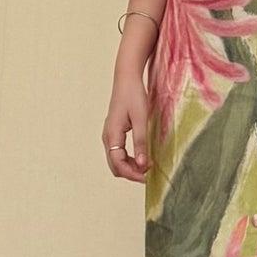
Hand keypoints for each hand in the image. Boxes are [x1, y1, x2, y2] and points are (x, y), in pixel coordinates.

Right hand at [101, 67, 151, 182]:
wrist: (126, 79)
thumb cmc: (134, 96)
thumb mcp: (141, 120)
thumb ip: (141, 143)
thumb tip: (143, 165)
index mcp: (112, 134)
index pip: (118, 164)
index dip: (132, 174)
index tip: (147, 177)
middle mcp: (107, 137)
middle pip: (114, 165)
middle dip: (130, 172)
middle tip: (149, 172)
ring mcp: (109, 134)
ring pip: (116, 160)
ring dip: (130, 166)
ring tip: (147, 164)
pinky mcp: (113, 132)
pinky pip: (118, 152)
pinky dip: (128, 158)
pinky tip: (142, 156)